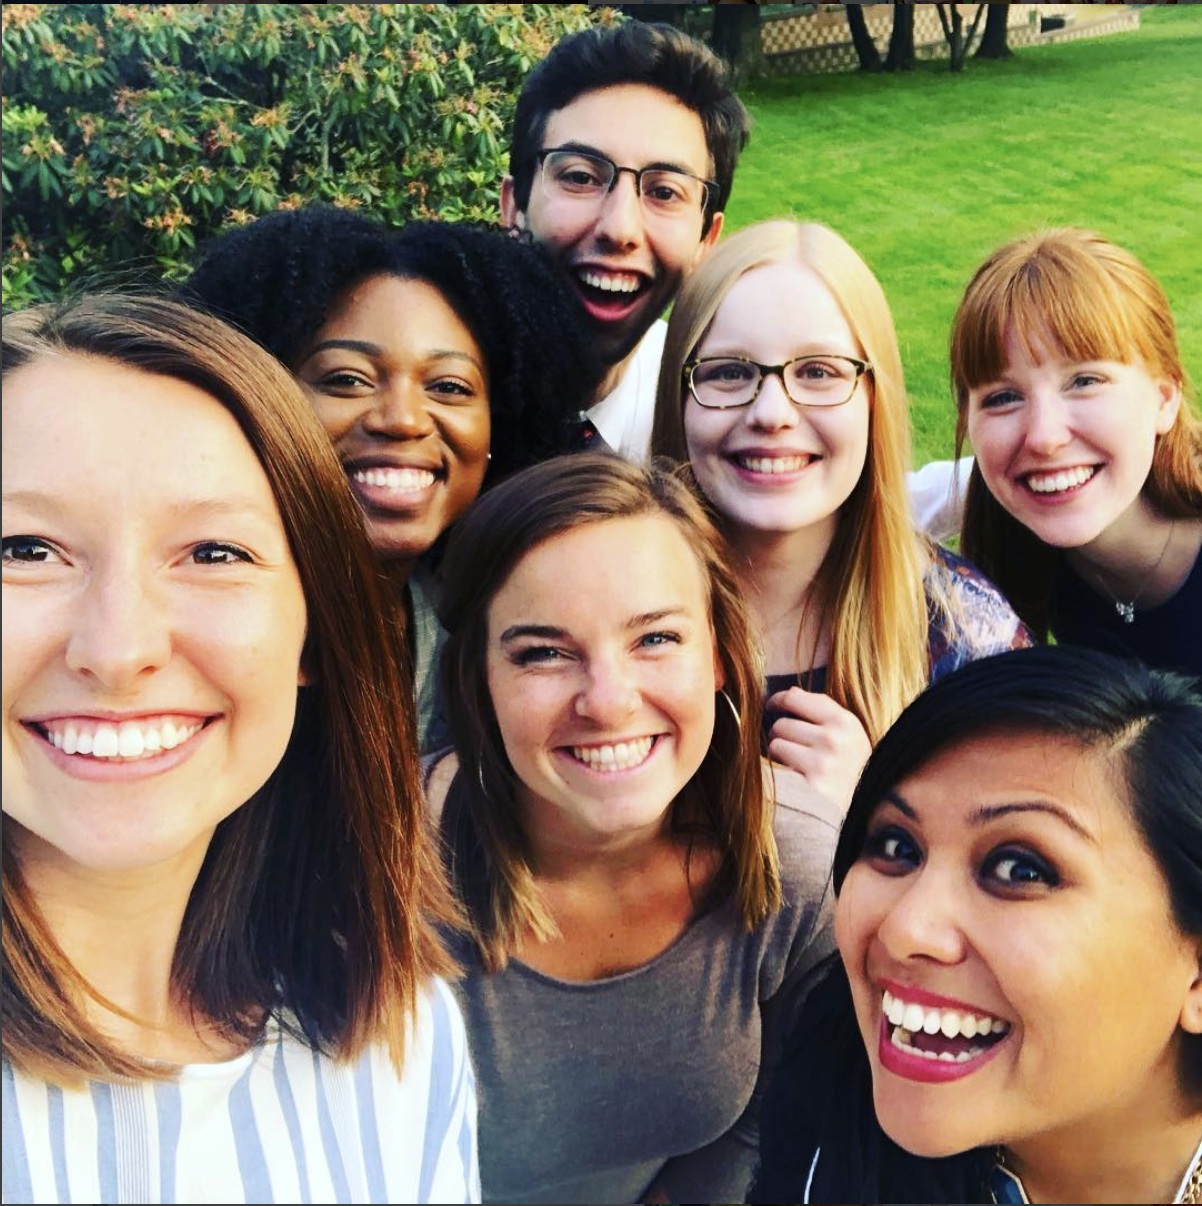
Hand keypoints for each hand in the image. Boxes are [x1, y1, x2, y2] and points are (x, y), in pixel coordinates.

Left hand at [765, 685, 870, 812]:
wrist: (867, 813)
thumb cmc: (852, 769)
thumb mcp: (849, 736)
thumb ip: (823, 711)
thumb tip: (790, 693)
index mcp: (846, 722)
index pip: (795, 698)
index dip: (778, 700)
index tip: (771, 706)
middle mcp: (835, 740)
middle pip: (781, 724)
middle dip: (781, 735)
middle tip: (793, 750)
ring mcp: (822, 763)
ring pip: (775, 745)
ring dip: (779, 756)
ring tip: (797, 766)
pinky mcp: (810, 786)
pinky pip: (775, 768)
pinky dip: (779, 774)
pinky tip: (796, 781)